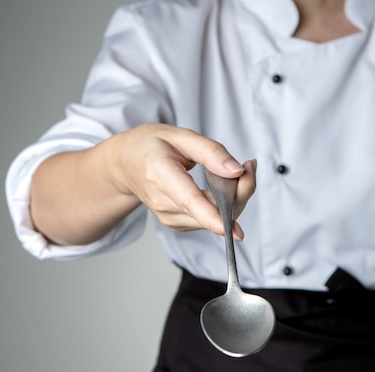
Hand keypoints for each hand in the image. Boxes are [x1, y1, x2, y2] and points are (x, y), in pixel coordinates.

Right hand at [109, 123, 256, 238]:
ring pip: (216, 218)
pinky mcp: (178, 224)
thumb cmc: (151, 146)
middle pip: (212, 211)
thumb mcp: (180, 135)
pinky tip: (222, 187)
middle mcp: (163, 202)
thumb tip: (237, 171)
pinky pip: (211, 220)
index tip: (235, 232)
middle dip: (240, 192)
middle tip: (249, 166)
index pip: (189, 201)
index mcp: (160, 175)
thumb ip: (210, 151)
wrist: (124, 164)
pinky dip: (224, 205)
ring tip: (233, 172)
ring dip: (234, 198)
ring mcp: (169, 217)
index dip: (214, 218)